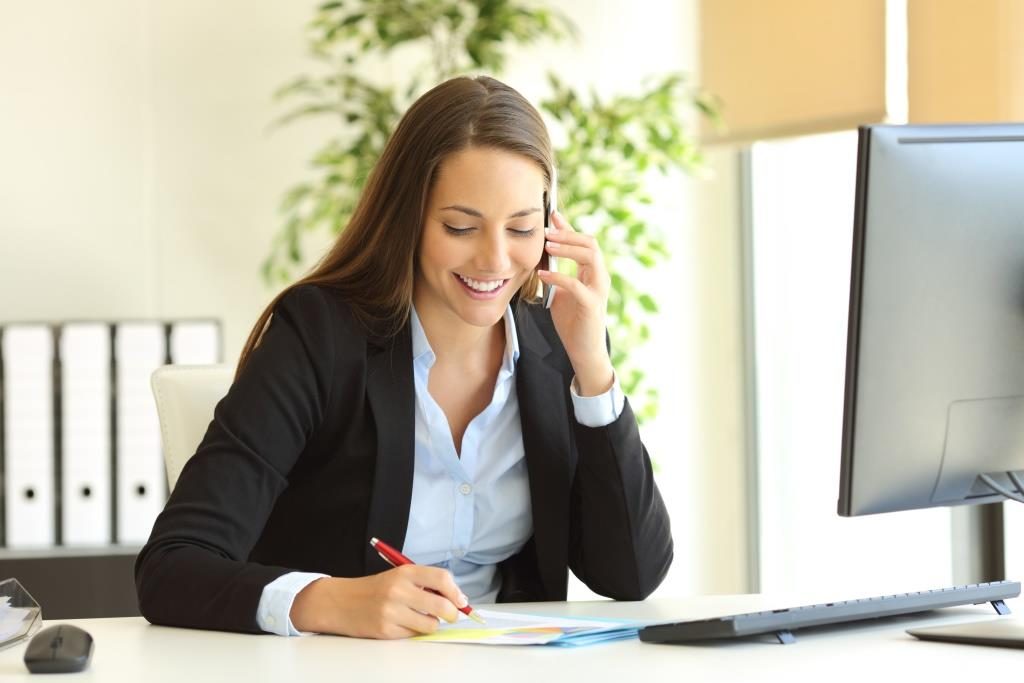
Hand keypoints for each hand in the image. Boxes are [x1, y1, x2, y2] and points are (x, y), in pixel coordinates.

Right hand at [289, 565, 466, 638]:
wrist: (340, 602)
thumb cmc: (374, 589)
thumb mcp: (398, 577)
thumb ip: (424, 583)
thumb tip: (455, 599)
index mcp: (405, 572)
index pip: (442, 578)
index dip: (456, 592)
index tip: (461, 601)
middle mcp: (399, 590)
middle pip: (442, 605)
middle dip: (452, 614)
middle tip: (451, 615)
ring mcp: (392, 611)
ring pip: (430, 625)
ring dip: (431, 625)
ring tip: (421, 619)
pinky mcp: (386, 630)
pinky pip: (413, 635)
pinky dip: (413, 632)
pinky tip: (403, 624)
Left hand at [537, 211, 614, 394]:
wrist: (583, 350)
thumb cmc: (572, 322)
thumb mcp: (560, 292)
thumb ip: (555, 274)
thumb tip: (540, 255)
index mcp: (593, 272)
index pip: (584, 242)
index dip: (568, 227)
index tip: (552, 215)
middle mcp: (600, 277)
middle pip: (590, 244)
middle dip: (568, 234)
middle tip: (546, 232)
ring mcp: (598, 290)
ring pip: (590, 257)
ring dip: (567, 249)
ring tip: (548, 246)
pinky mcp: (591, 305)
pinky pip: (576, 285)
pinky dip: (559, 277)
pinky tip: (542, 275)